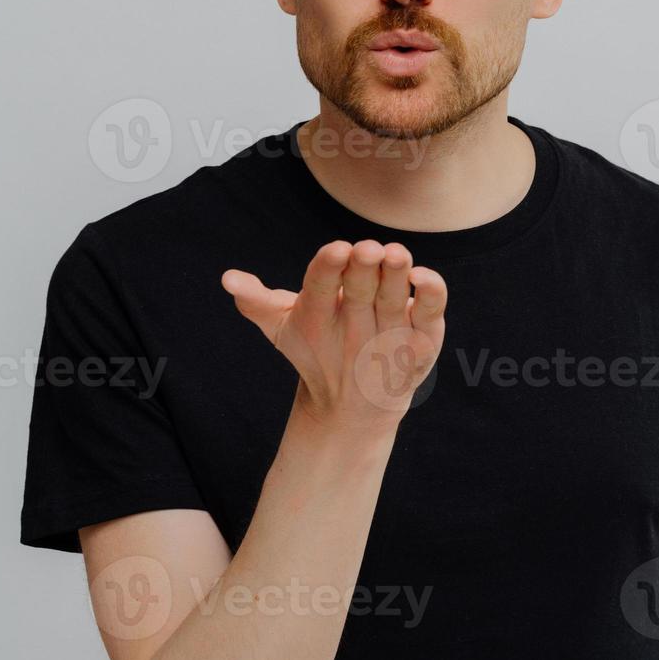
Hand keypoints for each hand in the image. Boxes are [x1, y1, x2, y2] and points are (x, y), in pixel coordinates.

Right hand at [221, 240, 446, 433]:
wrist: (352, 412)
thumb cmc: (315, 352)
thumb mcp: (283, 329)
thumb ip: (257, 302)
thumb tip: (227, 278)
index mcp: (319, 317)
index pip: (321, 288)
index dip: (328, 268)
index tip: (337, 249)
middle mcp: (356, 327)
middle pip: (360, 291)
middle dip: (363, 268)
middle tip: (367, 248)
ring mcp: (391, 335)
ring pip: (396, 299)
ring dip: (395, 275)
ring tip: (395, 253)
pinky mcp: (423, 342)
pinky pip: (431, 313)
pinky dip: (429, 295)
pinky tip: (422, 276)